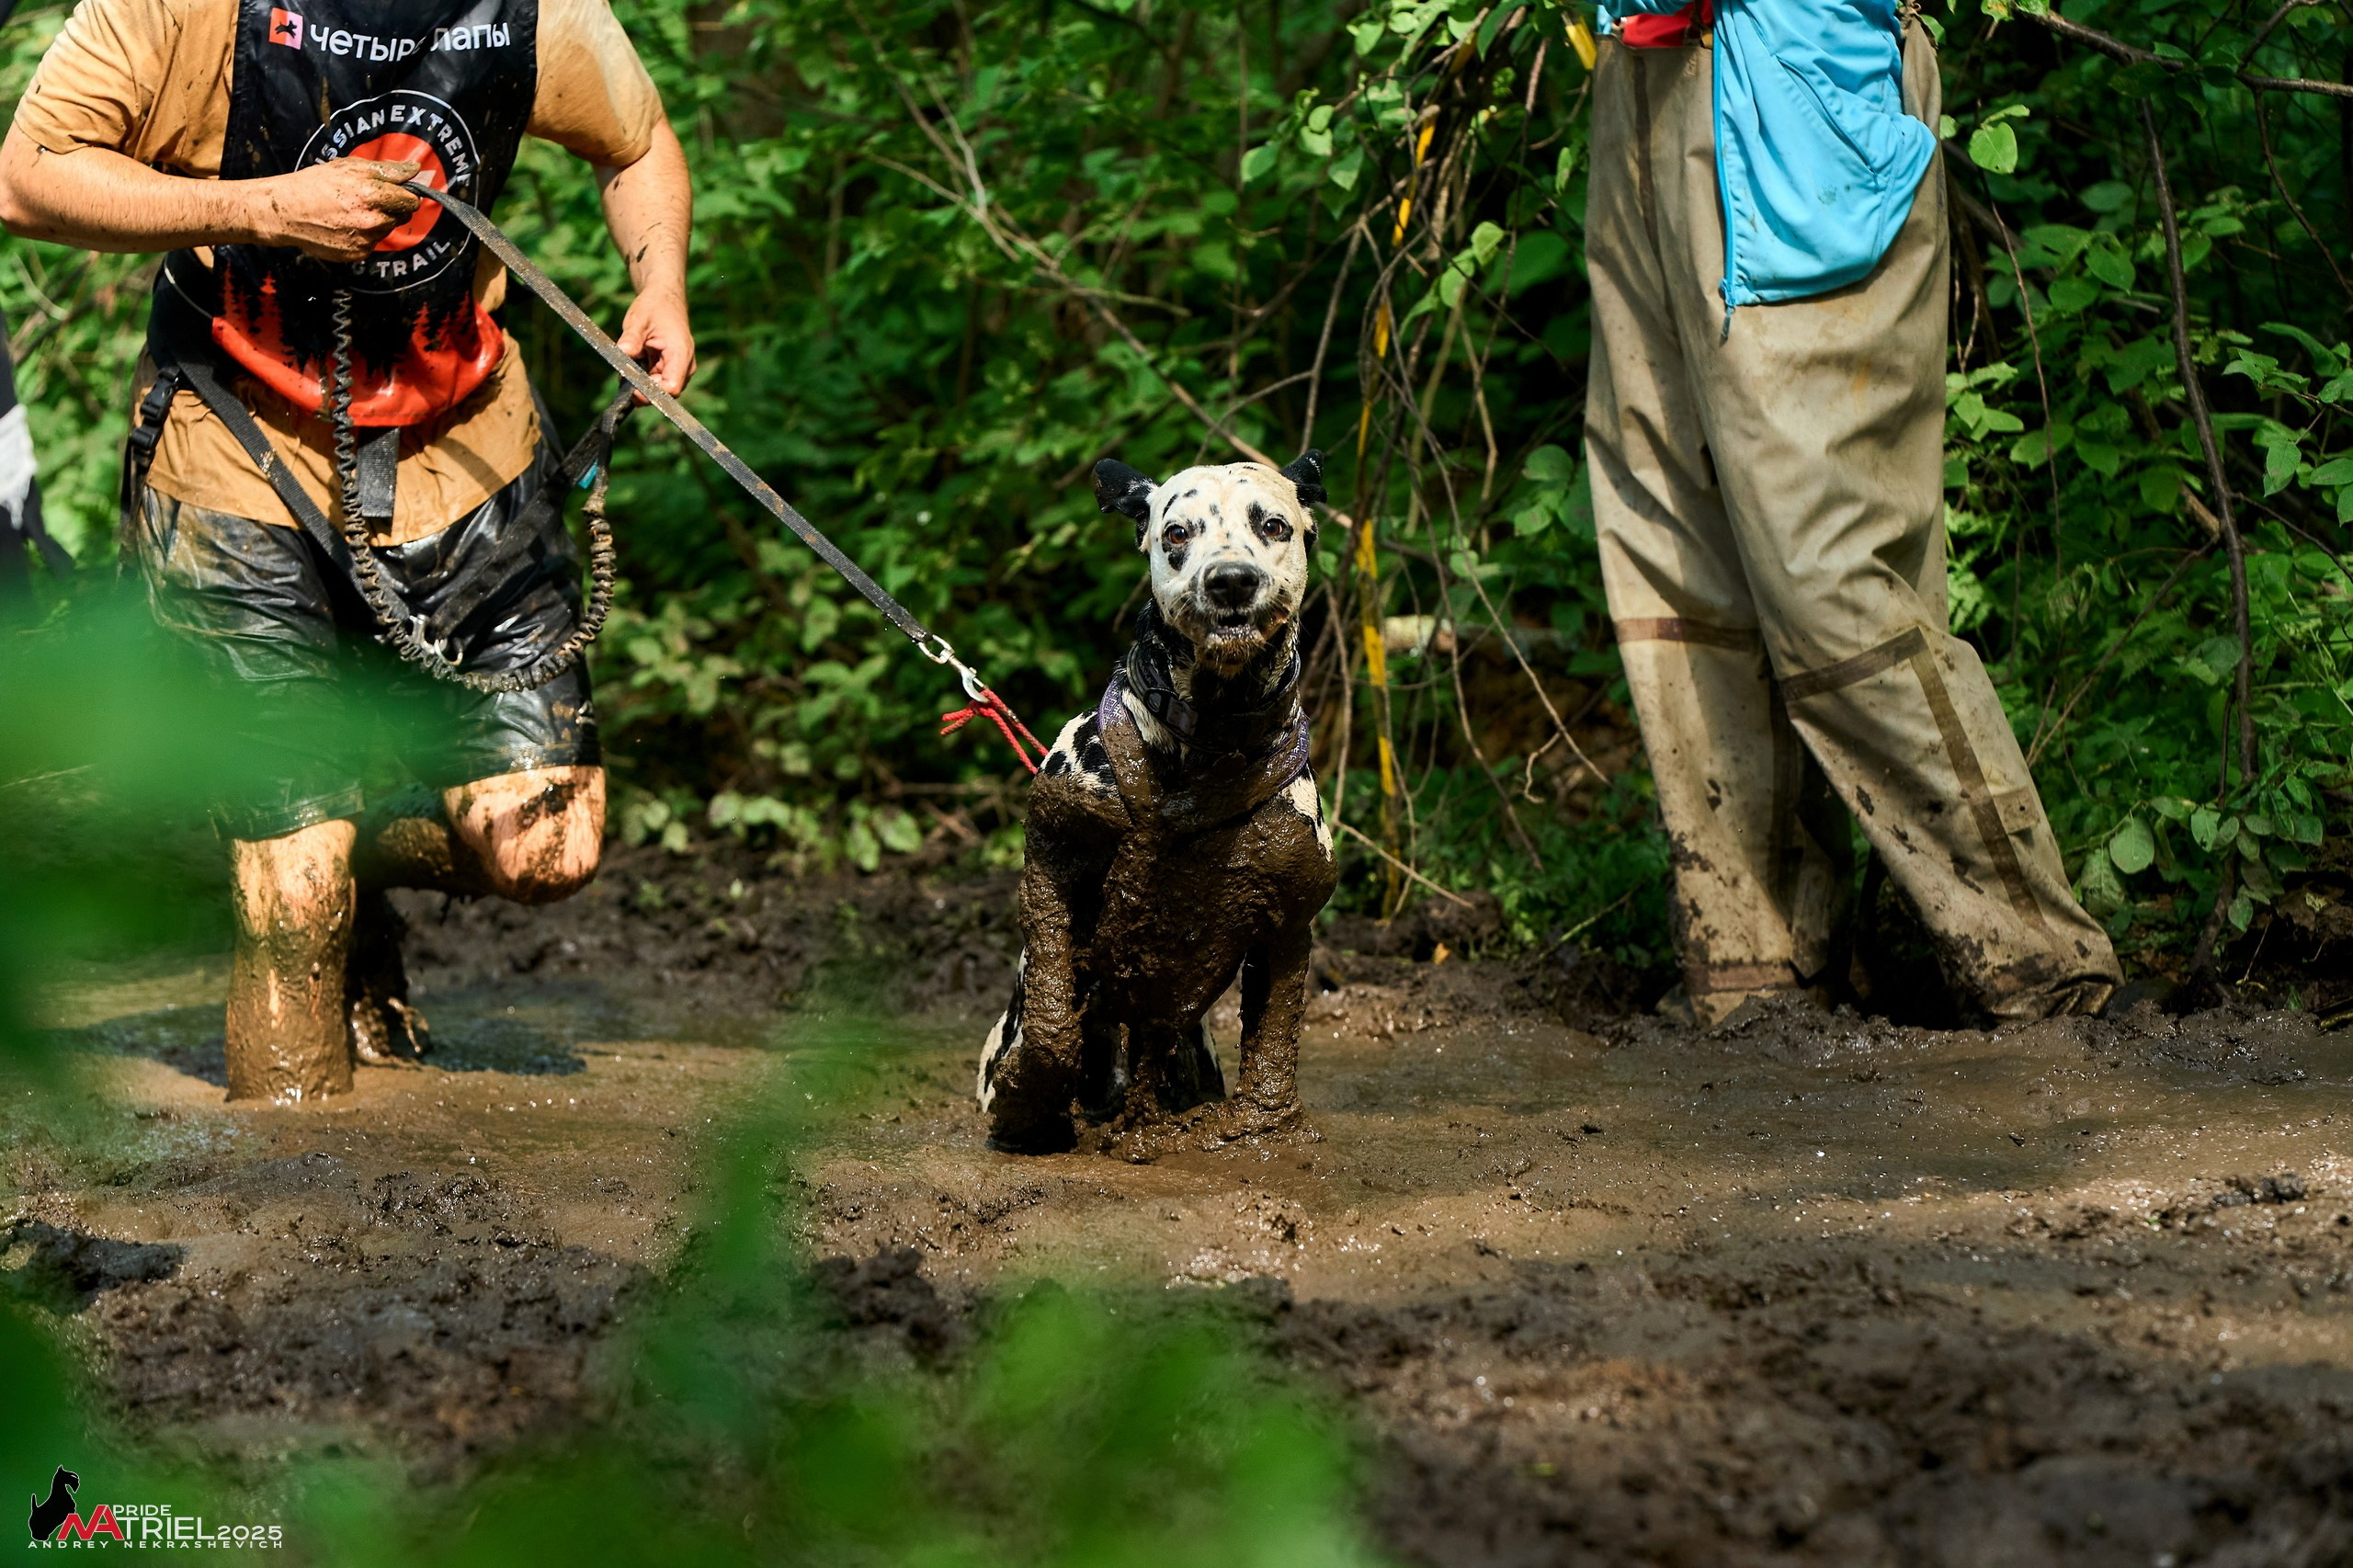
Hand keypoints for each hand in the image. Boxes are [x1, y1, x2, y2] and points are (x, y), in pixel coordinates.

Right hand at [251, 158, 422, 261]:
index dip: (405, 195)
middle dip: (392, 208)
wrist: (286, 212)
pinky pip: (372, 244)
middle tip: (368, 200)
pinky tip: (345, 226)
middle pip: (402, 217)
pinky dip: (364, 236)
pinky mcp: (357, 254)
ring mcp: (366, 240)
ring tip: (351, 212)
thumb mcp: (350, 167)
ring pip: (387, 231)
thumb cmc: (316, 184)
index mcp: (374, 195)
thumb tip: (415, 168)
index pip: (411, 201)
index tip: (395, 192)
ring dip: (378, 222)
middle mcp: (373, 221)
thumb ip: (387, 169)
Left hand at [617, 287, 694, 399]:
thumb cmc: (655, 306)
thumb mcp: (639, 319)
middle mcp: (683, 366)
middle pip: (664, 393)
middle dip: (642, 390)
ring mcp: (677, 369)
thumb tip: (622, 352)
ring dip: (640, 383)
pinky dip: (640, 378)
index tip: (632, 388)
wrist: (664, 298)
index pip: (672, 387)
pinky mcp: (668, 369)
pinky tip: (631, 366)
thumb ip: (631, 338)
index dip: (652, 393)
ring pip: (658, 390)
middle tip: (623, 377)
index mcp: (680, 354)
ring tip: (626, 368)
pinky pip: (654, 382)